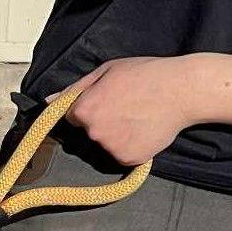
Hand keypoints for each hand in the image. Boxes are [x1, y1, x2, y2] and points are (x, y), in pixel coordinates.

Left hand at [63, 57, 203, 164]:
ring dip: (117, 134)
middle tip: (127, 106)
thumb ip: (75, 89)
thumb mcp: (108, 71)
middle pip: (89, 132)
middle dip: (103, 121)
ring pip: (106, 144)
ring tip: (138, 116)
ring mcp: (111, 148)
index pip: (73, 117)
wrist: (183, 90)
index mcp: (85, 110)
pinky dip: (131, 145)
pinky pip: (122, 154)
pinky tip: (144, 129)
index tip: (107, 100)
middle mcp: (94, 133)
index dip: (90, 107)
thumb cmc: (146, 75)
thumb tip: (48, 101)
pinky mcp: (128, 159)